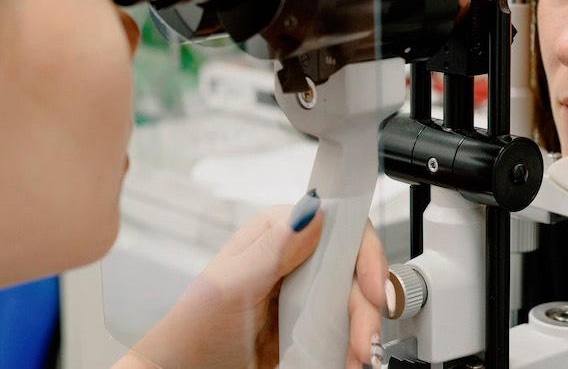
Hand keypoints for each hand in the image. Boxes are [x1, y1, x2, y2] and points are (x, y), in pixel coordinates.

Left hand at [118, 201, 387, 368]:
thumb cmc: (195, 328)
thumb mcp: (232, 285)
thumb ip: (271, 250)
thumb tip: (310, 213)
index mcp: (278, 233)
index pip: (339, 225)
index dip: (363, 253)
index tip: (372, 289)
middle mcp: (296, 256)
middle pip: (354, 269)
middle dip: (366, 305)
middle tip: (363, 339)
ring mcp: (305, 291)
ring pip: (354, 300)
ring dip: (362, 328)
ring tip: (357, 356)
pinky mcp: (310, 323)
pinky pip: (344, 327)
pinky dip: (351, 344)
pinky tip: (349, 358)